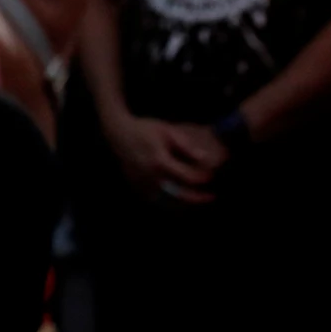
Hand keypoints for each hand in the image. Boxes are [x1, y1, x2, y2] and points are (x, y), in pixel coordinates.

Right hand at [110, 117, 225, 204]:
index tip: (212, 176)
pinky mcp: (137, 185)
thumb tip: (204, 158)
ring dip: (183, 202)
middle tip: (211, 197)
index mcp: (160, 161)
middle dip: (197, 198)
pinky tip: (178, 197)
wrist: (118, 133)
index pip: (187, 177)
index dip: (202, 178)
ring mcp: (143, 183)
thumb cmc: (145, 129)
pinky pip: (156, 198)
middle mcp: (151, 175)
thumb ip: (186, 146)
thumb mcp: (167, 131)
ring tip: (197, 199)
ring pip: (167, 200)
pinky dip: (168, 200)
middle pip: (179, 194)